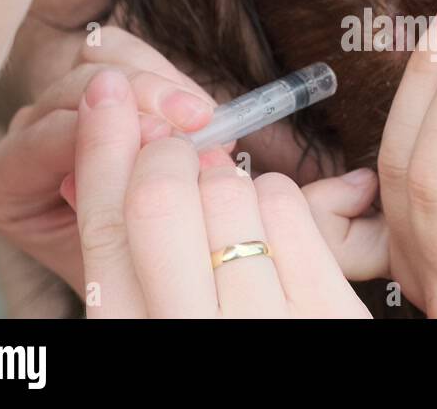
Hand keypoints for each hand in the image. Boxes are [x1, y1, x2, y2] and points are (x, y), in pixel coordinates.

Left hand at [0, 26, 219, 290]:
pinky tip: (201, 111)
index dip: (107, 131)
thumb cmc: (124, 270)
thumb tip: (176, 147)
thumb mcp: (120, 251)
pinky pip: (122, 51)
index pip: (46, 138)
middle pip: (74, 88)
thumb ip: (129, 200)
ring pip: (99, 59)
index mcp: (7, 187)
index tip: (164, 138)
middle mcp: (26, 139)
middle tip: (197, 120)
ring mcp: (60, 106)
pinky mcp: (98, 86)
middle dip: (141, 97)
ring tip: (207, 117)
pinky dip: (166, 73)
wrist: (140, 269)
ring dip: (159, 81)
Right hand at [73, 70, 369, 317]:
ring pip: (229, 191)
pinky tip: (263, 219)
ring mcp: (271, 328)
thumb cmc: (214, 338)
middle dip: (163, 151)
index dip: (101, 147)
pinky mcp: (335, 315)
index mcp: (131, 341)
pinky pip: (288, 207)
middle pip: (160, 197)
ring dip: (222, 175)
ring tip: (223, 202)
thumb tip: (107, 153)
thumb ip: (124, 255)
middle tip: (173, 147)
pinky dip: (270, 194)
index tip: (107, 95)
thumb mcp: (150, 318)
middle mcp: (195, 338)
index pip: (104, 227)